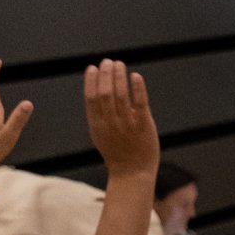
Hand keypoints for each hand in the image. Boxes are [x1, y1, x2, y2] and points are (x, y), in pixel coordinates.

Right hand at [85, 60, 157, 175]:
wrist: (132, 173)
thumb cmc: (117, 153)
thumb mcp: (100, 135)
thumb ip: (98, 116)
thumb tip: (96, 92)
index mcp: (97, 125)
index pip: (91, 98)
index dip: (91, 81)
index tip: (92, 67)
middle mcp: (111, 123)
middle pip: (105, 93)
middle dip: (105, 74)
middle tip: (108, 61)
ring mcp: (127, 123)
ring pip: (121, 95)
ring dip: (119, 76)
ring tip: (119, 64)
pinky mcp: (144, 124)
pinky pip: (140, 102)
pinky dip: (137, 88)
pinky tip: (136, 76)